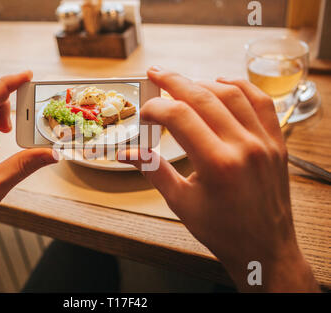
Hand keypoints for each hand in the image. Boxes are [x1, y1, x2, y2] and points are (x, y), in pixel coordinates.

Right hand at [119, 67, 318, 291]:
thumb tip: (126, 153)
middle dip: (175, 81)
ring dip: (204, 83)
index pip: (180, 117)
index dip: (156, 108)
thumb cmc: (221, 230)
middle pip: (204, 97)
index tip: (145, 111)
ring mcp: (264, 142)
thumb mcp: (180, 202)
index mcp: (217, 164)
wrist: (264, 249)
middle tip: (155, 73)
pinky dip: (240, 87)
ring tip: (183, 83)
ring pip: (233, 93)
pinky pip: (261, 102)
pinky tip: (222, 84)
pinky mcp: (277, 142)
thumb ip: (152, 170)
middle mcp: (244, 146)